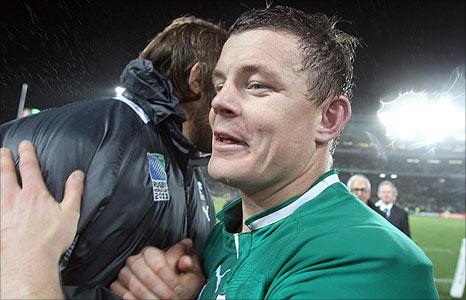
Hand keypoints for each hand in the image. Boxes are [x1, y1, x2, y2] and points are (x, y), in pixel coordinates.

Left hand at [1, 141, 84, 297]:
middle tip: (2, 151)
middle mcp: (14, 199)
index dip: (27, 154)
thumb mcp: (70, 214)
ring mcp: (1, 212)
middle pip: (6, 174)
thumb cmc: (50, 240)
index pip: (29, 167)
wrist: (27, 262)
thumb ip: (73, 191)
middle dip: (4, 160)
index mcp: (34, 194)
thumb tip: (77, 174)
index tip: (25, 144)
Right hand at [111, 239, 204, 299]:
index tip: (178, 287)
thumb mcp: (189, 271)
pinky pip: (122, 293)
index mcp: (151, 252)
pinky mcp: (117, 286)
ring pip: (134, 286)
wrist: (169, 289)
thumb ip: (187, 263)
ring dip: (149, 297)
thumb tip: (187, 255)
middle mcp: (135, 260)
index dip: (169, 277)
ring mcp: (124, 273)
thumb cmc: (180, 279)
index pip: (158, 263)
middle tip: (170, 299)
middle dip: (160, 290)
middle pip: (145, 275)